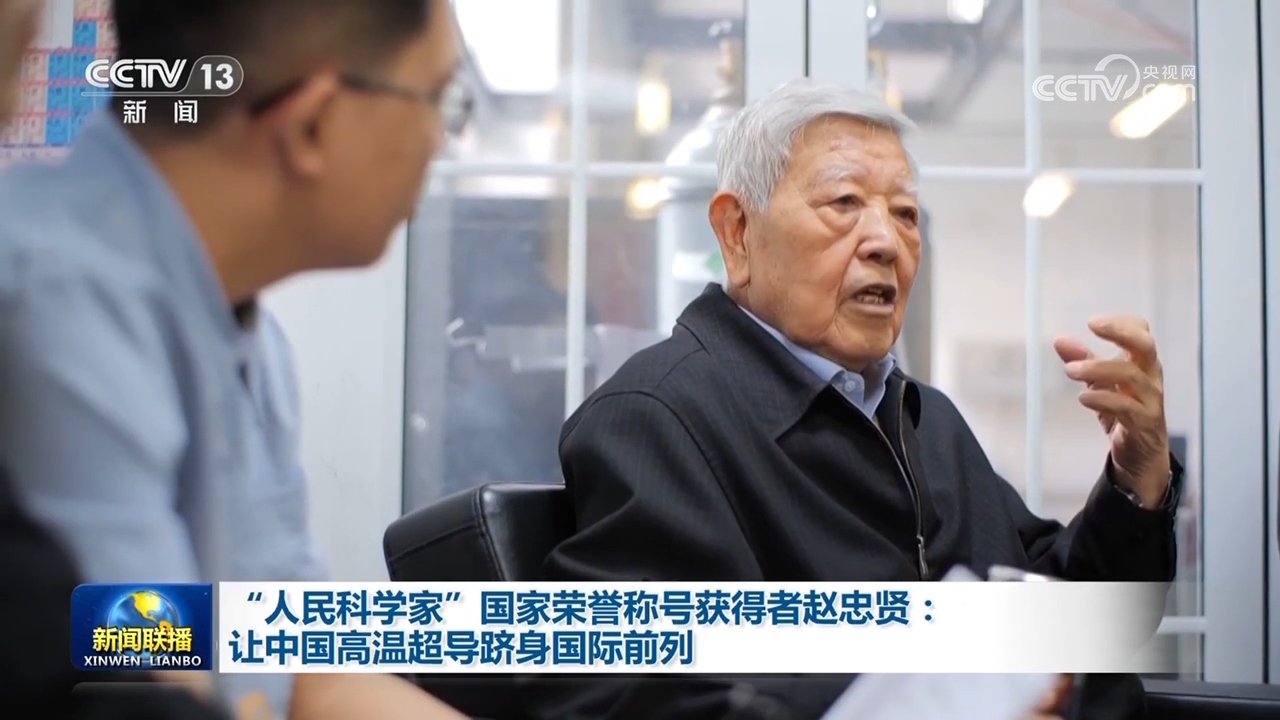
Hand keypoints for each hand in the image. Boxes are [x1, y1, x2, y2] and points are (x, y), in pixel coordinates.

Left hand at [1054, 315, 1170, 506]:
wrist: (1141, 456)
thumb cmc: (1124, 413)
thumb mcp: (1100, 385)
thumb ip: (1083, 362)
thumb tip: (1060, 340)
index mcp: (1142, 364)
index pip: (1142, 333)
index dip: (1122, 323)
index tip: (1093, 322)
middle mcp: (1150, 377)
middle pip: (1145, 346)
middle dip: (1121, 333)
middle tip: (1094, 326)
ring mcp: (1150, 400)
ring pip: (1132, 375)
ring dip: (1098, 369)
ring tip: (1070, 370)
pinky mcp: (1144, 423)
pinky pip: (1127, 407)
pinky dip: (1104, 399)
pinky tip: (1084, 397)